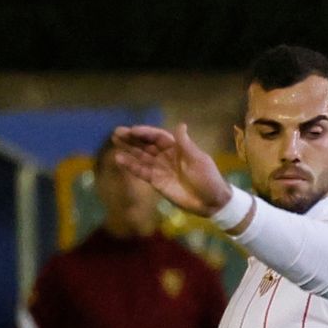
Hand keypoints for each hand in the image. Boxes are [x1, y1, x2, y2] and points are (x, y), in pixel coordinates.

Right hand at [111, 123, 232, 215]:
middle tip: (117, 132)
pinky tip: (120, 159)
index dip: (145, 132)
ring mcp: (160, 169)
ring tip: (115, 142)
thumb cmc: (208, 179)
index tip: (133, 130)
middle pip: (146, 144)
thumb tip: (181, 124)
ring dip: (129, 150)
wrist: (212, 202)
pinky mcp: (157, 182)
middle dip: (132, 138)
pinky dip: (131, 166)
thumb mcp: (199, 160)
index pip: (157, 137)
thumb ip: (186, 144)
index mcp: (177, 148)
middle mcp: (166, 156)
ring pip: (141, 157)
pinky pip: (142, 172)